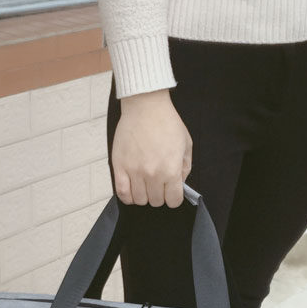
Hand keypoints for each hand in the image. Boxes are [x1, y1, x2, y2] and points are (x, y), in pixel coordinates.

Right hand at [112, 88, 192, 208]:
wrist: (145, 105)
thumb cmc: (166, 122)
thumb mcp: (186, 144)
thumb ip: (185, 167)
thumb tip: (179, 183)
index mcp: (171, 170)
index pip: (173, 201)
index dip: (174, 198)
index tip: (171, 191)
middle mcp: (153, 174)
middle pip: (155, 202)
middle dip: (159, 195)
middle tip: (158, 184)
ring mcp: (135, 171)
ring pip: (138, 200)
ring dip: (143, 195)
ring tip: (144, 184)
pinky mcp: (120, 166)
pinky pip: (122, 193)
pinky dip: (127, 196)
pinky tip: (131, 189)